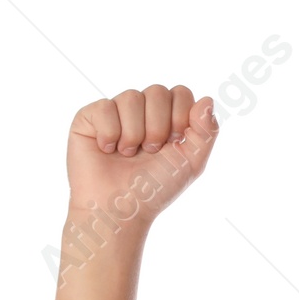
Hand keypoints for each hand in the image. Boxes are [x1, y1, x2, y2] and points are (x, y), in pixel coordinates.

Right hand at [66, 84, 217, 229]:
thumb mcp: (191, 162)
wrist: (120, 208)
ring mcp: (116, 112)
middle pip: (157, 91)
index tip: (174, 143)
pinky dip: (110, 133)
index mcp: (167, 118)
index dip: (180, 116)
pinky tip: (107, 150)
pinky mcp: (90, 116)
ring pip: (132, 97)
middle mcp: (142, 111)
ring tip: (128, 154)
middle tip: (150, 151)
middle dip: (158, 126)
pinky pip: (105, 107)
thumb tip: (208, 99)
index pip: (181, 93)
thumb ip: (206, 131)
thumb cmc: (155, 189)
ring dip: (134, 133)